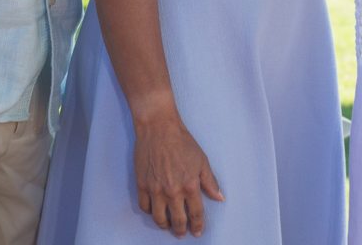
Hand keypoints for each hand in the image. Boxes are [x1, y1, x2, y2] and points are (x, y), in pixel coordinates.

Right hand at [134, 117, 224, 237]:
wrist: (158, 129)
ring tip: (168, 225)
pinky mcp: (142, 185)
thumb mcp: (202, 160)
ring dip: (164, 225)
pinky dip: (150, 212)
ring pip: (159, 218)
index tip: (197, 232)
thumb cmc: (182, 142)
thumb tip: (219, 198)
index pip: (196, 213)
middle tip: (182, 232)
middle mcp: (173, 191)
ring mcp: (156, 189)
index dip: (197, 226)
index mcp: (190, 185)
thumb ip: (210, 181)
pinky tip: (154, 210)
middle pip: (177, 220)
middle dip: (181, 230)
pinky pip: (144, 207)